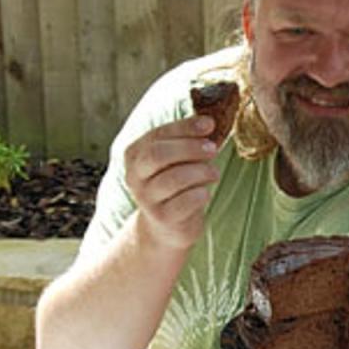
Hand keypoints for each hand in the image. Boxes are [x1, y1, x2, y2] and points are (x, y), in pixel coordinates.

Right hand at [124, 116, 219, 249]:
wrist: (166, 226)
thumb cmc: (177, 184)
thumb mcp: (177, 160)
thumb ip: (188, 140)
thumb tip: (209, 121)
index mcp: (135, 155)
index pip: (157, 135)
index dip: (184, 127)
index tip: (209, 124)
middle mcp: (135, 176)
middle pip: (158, 154)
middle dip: (190, 148)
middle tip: (213, 149)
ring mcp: (146, 198)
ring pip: (174, 178)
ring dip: (201, 172)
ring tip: (214, 173)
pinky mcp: (162, 217)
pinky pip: (185, 202)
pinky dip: (200, 194)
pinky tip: (205, 193)